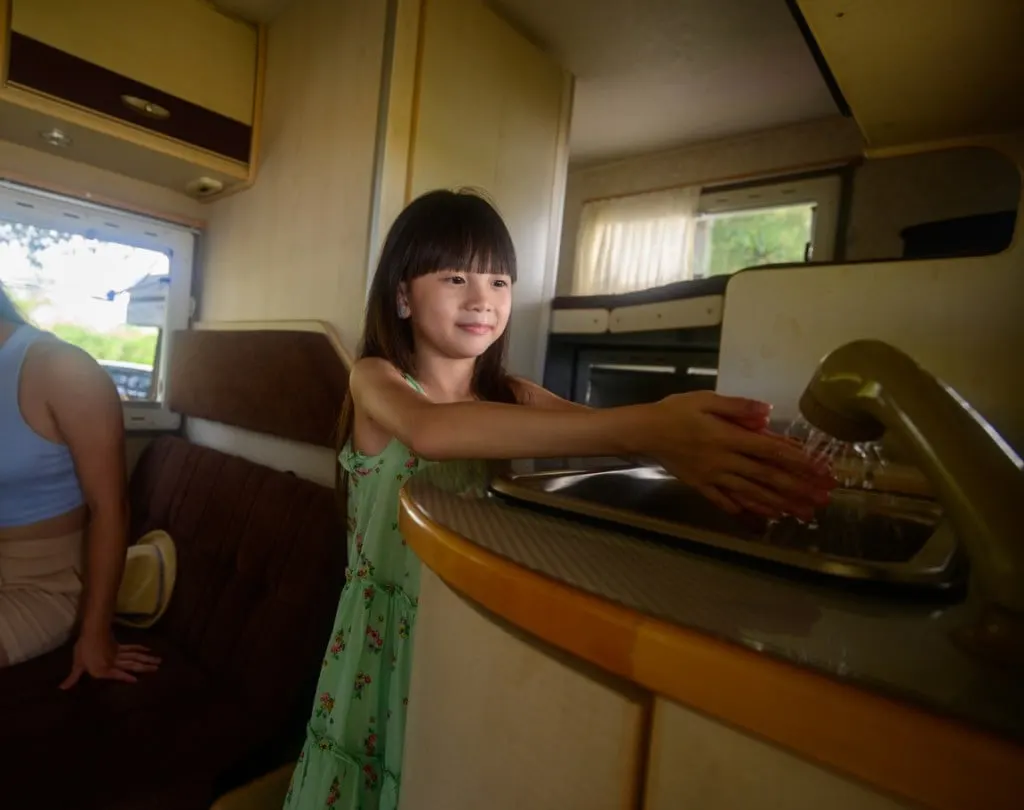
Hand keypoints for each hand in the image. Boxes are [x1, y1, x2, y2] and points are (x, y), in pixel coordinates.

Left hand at [60, 630, 161, 689]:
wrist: (92, 631)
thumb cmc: (84, 649)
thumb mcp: (77, 664)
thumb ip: (73, 677)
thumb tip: (62, 688)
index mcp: (104, 670)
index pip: (117, 675)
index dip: (126, 678)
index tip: (137, 680)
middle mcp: (114, 663)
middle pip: (132, 665)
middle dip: (145, 667)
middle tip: (158, 668)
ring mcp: (118, 654)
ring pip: (135, 657)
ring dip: (146, 659)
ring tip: (158, 661)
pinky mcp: (119, 646)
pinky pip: (131, 649)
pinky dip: (140, 649)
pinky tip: (148, 650)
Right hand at [638, 392, 835, 519]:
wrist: (645, 432)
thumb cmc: (676, 411)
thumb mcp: (705, 399)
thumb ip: (738, 407)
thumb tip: (768, 412)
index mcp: (728, 437)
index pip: (771, 450)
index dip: (799, 461)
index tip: (821, 469)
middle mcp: (725, 461)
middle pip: (767, 477)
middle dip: (798, 488)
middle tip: (824, 499)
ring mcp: (714, 477)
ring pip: (753, 493)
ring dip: (781, 504)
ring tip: (804, 514)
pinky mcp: (703, 487)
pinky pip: (728, 503)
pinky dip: (748, 511)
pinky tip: (766, 518)